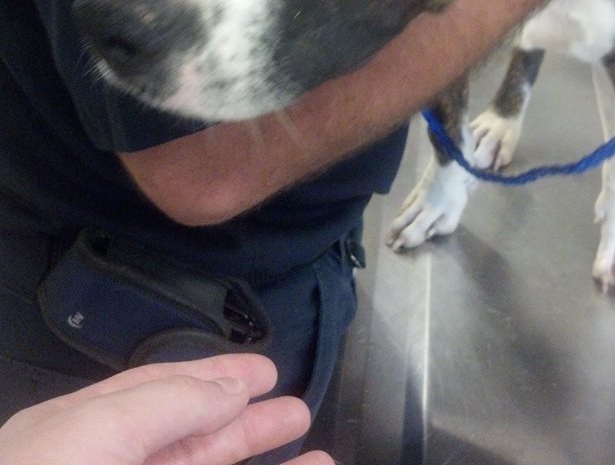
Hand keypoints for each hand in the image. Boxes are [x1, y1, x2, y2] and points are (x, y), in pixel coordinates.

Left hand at [0, 354, 331, 464]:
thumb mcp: (95, 431)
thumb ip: (168, 402)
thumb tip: (232, 386)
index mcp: (84, 432)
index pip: (157, 391)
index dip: (213, 377)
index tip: (264, 371)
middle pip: (192, 438)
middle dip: (247, 421)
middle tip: (296, 410)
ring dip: (257, 461)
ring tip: (317, 451)